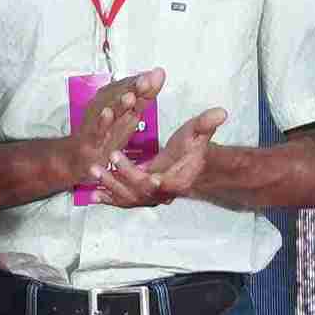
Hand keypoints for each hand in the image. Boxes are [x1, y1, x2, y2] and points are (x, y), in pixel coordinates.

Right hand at [66, 70, 162, 193]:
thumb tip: (159, 73)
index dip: (143, 80)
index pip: (130, 84)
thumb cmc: (108, 131)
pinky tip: (107, 115)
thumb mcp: (131, 112)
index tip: (156, 75)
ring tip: (129, 98)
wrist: (83, 155)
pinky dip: (101, 121)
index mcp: (115, 97)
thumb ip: (145, 94)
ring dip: (118, 103)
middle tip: (145, 81)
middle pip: (119, 93)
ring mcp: (97, 120)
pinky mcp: (91, 137)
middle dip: (132, 87)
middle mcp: (105, 104)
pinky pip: (96, 129)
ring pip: (108, 108)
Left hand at [91, 108, 229, 208]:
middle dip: (119, 178)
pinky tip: (93, 194)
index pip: (159, 182)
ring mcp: (151, 197)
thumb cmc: (194, 148)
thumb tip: (221, 112)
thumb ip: (207, 123)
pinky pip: (124, 202)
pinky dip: (109, 199)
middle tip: (102, 163)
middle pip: (138, 191)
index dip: (144, 176)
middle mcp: (162, 193)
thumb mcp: (199, 133)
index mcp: (176, 179)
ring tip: (93, 172)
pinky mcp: (141, 197)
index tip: (129, 164)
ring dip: (109, 187)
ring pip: (128, 198)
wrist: (193, 166)